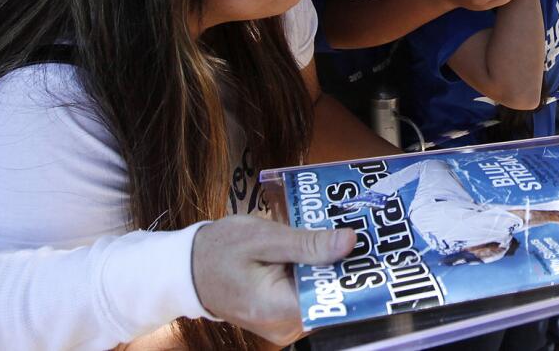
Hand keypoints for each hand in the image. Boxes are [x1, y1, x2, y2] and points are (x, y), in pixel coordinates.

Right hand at [191, 215, 355, 344]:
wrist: (187, 270)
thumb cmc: (219, 250)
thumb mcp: (263, 237)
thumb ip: (307, 244)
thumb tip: (350, 242)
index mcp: (278, 309)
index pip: (333, 299)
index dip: (353, 273)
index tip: (371, 247)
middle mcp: (286, 327)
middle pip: (332, 299)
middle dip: (344, 266)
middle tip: (356, 231)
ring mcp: (285, 327)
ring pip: (324, 297)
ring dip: (331, 269)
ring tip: (337, 236)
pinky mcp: (285, 319)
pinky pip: (311, 297)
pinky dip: (316, 275)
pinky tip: (318, 251)